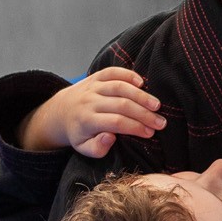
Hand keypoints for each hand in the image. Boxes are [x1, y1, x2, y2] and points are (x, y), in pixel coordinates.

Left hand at [18, 68, 165, 155]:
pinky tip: (142, 83)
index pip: (116, 122)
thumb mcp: (83, 148)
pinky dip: (128, 75)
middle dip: (144, 114)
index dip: (136, 127)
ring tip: (157, 105)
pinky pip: (112, 72)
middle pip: (121, 105)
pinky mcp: (95, 76)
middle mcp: (89, 101)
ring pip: (120, 87)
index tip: (150, 133)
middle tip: (161, 122)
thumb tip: (111, 137)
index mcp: (86, 121)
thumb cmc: (79, 133)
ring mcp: (92, 87)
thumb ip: (97, 148)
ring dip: (141, 95)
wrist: (60, 112)